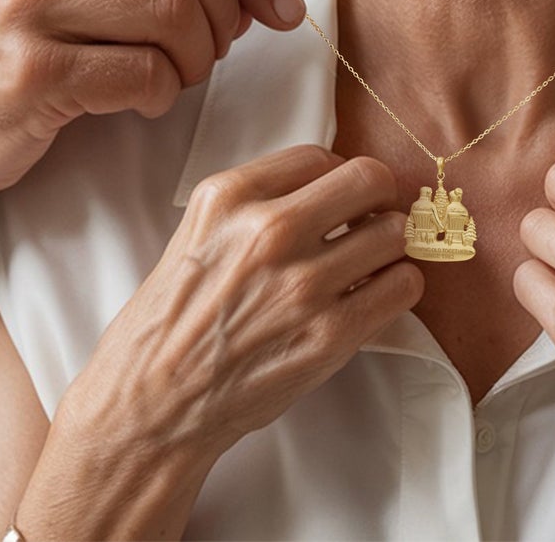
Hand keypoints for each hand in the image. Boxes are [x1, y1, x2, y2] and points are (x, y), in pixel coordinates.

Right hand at [0, 0, 306, 231]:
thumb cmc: (6, 44)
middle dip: (228, 9)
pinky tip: (142, 100)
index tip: (282, 4)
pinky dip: (163, 93)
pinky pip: (143, 73)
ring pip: (174, 10)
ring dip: (198, 56)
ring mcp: (23, 3)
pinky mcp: (27, 72)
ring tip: (177, 75)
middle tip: (219, 49)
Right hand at [30, 146, 422, 528]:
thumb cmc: (172, 319)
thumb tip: (323, 185)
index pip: (318, 154)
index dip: (335, 174)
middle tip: (368, 216)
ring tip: (370, 260)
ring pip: (392, 232)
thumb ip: (255, 200)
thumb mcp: (197, 231)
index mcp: (228, 196)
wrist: (152, 400)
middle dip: (376, 195)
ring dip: (389, 244)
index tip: (337, 195)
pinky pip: (401, 287)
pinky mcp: (329, 335)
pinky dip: (397, 285)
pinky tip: (373, 294)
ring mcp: (302, 283)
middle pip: (367, 179)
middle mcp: (268, 230)